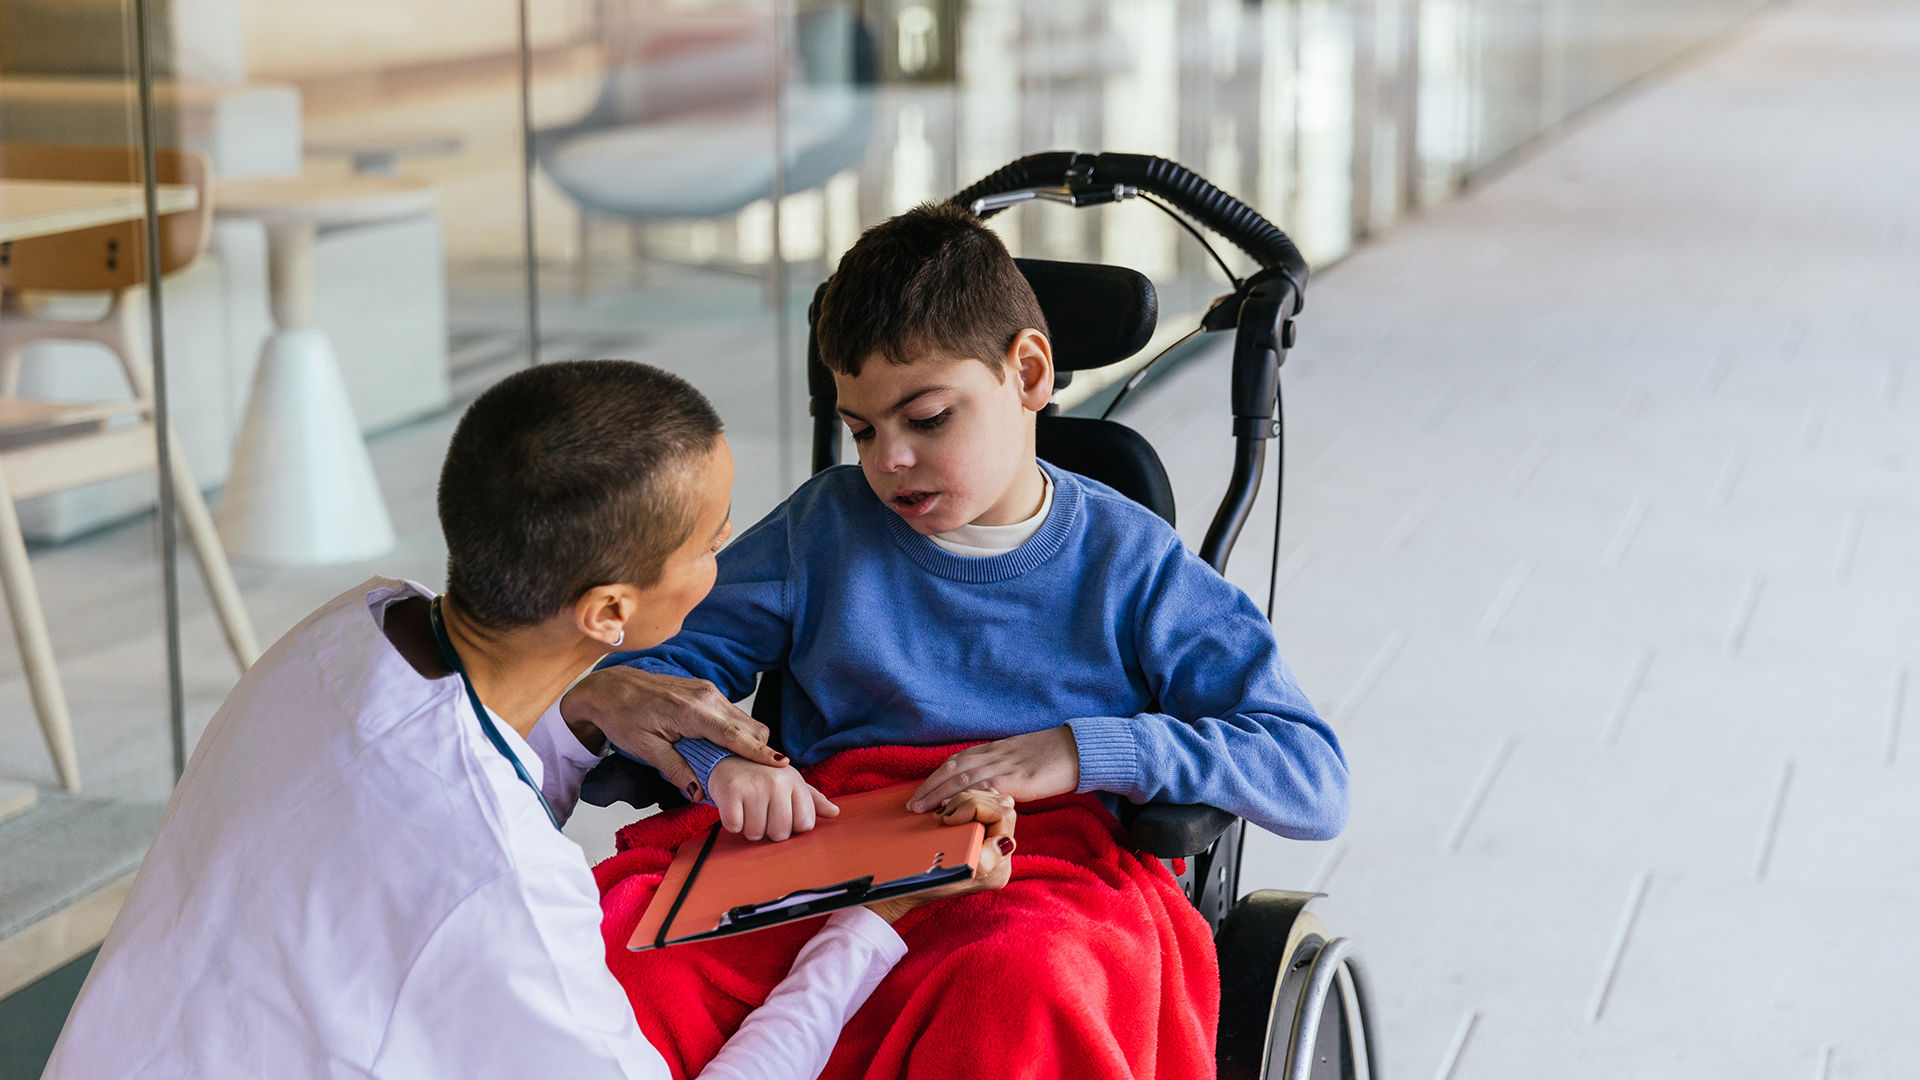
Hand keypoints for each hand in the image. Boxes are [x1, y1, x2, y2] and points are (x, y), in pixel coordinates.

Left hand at [560, 667, 786, 802]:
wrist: (609, 687)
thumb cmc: (622, 716)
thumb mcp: (645, 749)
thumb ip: (675, 769)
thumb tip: (698, 793)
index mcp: (691, 711)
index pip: (735, 735)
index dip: (759, 751)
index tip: (782, 764)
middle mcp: (706, 696)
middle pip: (748, 726)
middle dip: (760, 750)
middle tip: (763, 777)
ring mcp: (708, 691)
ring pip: (743, 719)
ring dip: (749, 741)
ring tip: (747, 767)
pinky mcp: (705, 691)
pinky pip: (732, 714)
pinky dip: (737, 732)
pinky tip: (729, 749)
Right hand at [708, 757, 839, 840]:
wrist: (727, 757)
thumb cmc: (763, 775)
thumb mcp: (790, 782)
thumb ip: (813, 799)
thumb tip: (835, 812)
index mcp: (795, 781)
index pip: (805, 824)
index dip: (792, 826)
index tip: (782, 813)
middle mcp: (777, 782)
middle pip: (780, 833)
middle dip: (769, 830)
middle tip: (762, 812)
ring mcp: (754, 786)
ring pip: (756, 834)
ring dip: (749, 828)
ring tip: (748, 808)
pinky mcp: (731, 791)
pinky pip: (735, 827)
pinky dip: (733, 823)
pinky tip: (735, 807)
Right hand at [867, 789, 1016, 922]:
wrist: (900, 892)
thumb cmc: (918, 885)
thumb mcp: (948, 874)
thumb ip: (984, 860)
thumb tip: (1008, 841)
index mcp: (998, 868)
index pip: (1003, 816)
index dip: (975, 806)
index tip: (947, 817)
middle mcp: (1002, 858)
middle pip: (1002, 805)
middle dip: (971, 799)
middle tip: (943, 812)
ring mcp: (993, 847)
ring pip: (995, 802)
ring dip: (968, 798)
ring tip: (944, 811)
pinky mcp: (983, 838)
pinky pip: (985, 807)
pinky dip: (967, 801)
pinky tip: (948, 809)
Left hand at [906, 726, 1079, 812]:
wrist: (1077, 750)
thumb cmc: (1053, 757)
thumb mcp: (1022, 760)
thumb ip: (1004, 770)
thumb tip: (990, 787)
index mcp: (994, 750)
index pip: (957, 761)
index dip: (936, 776)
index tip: (921, 790)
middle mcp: (994, 755)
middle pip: (952, 768)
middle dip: (929, 786)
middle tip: (911, 804)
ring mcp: (1003, 766)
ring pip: (961, 777)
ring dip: (938, 793)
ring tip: (922, 809)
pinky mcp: (1015, 779)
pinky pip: (982, 788)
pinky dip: (963, 798)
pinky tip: (952, 809)